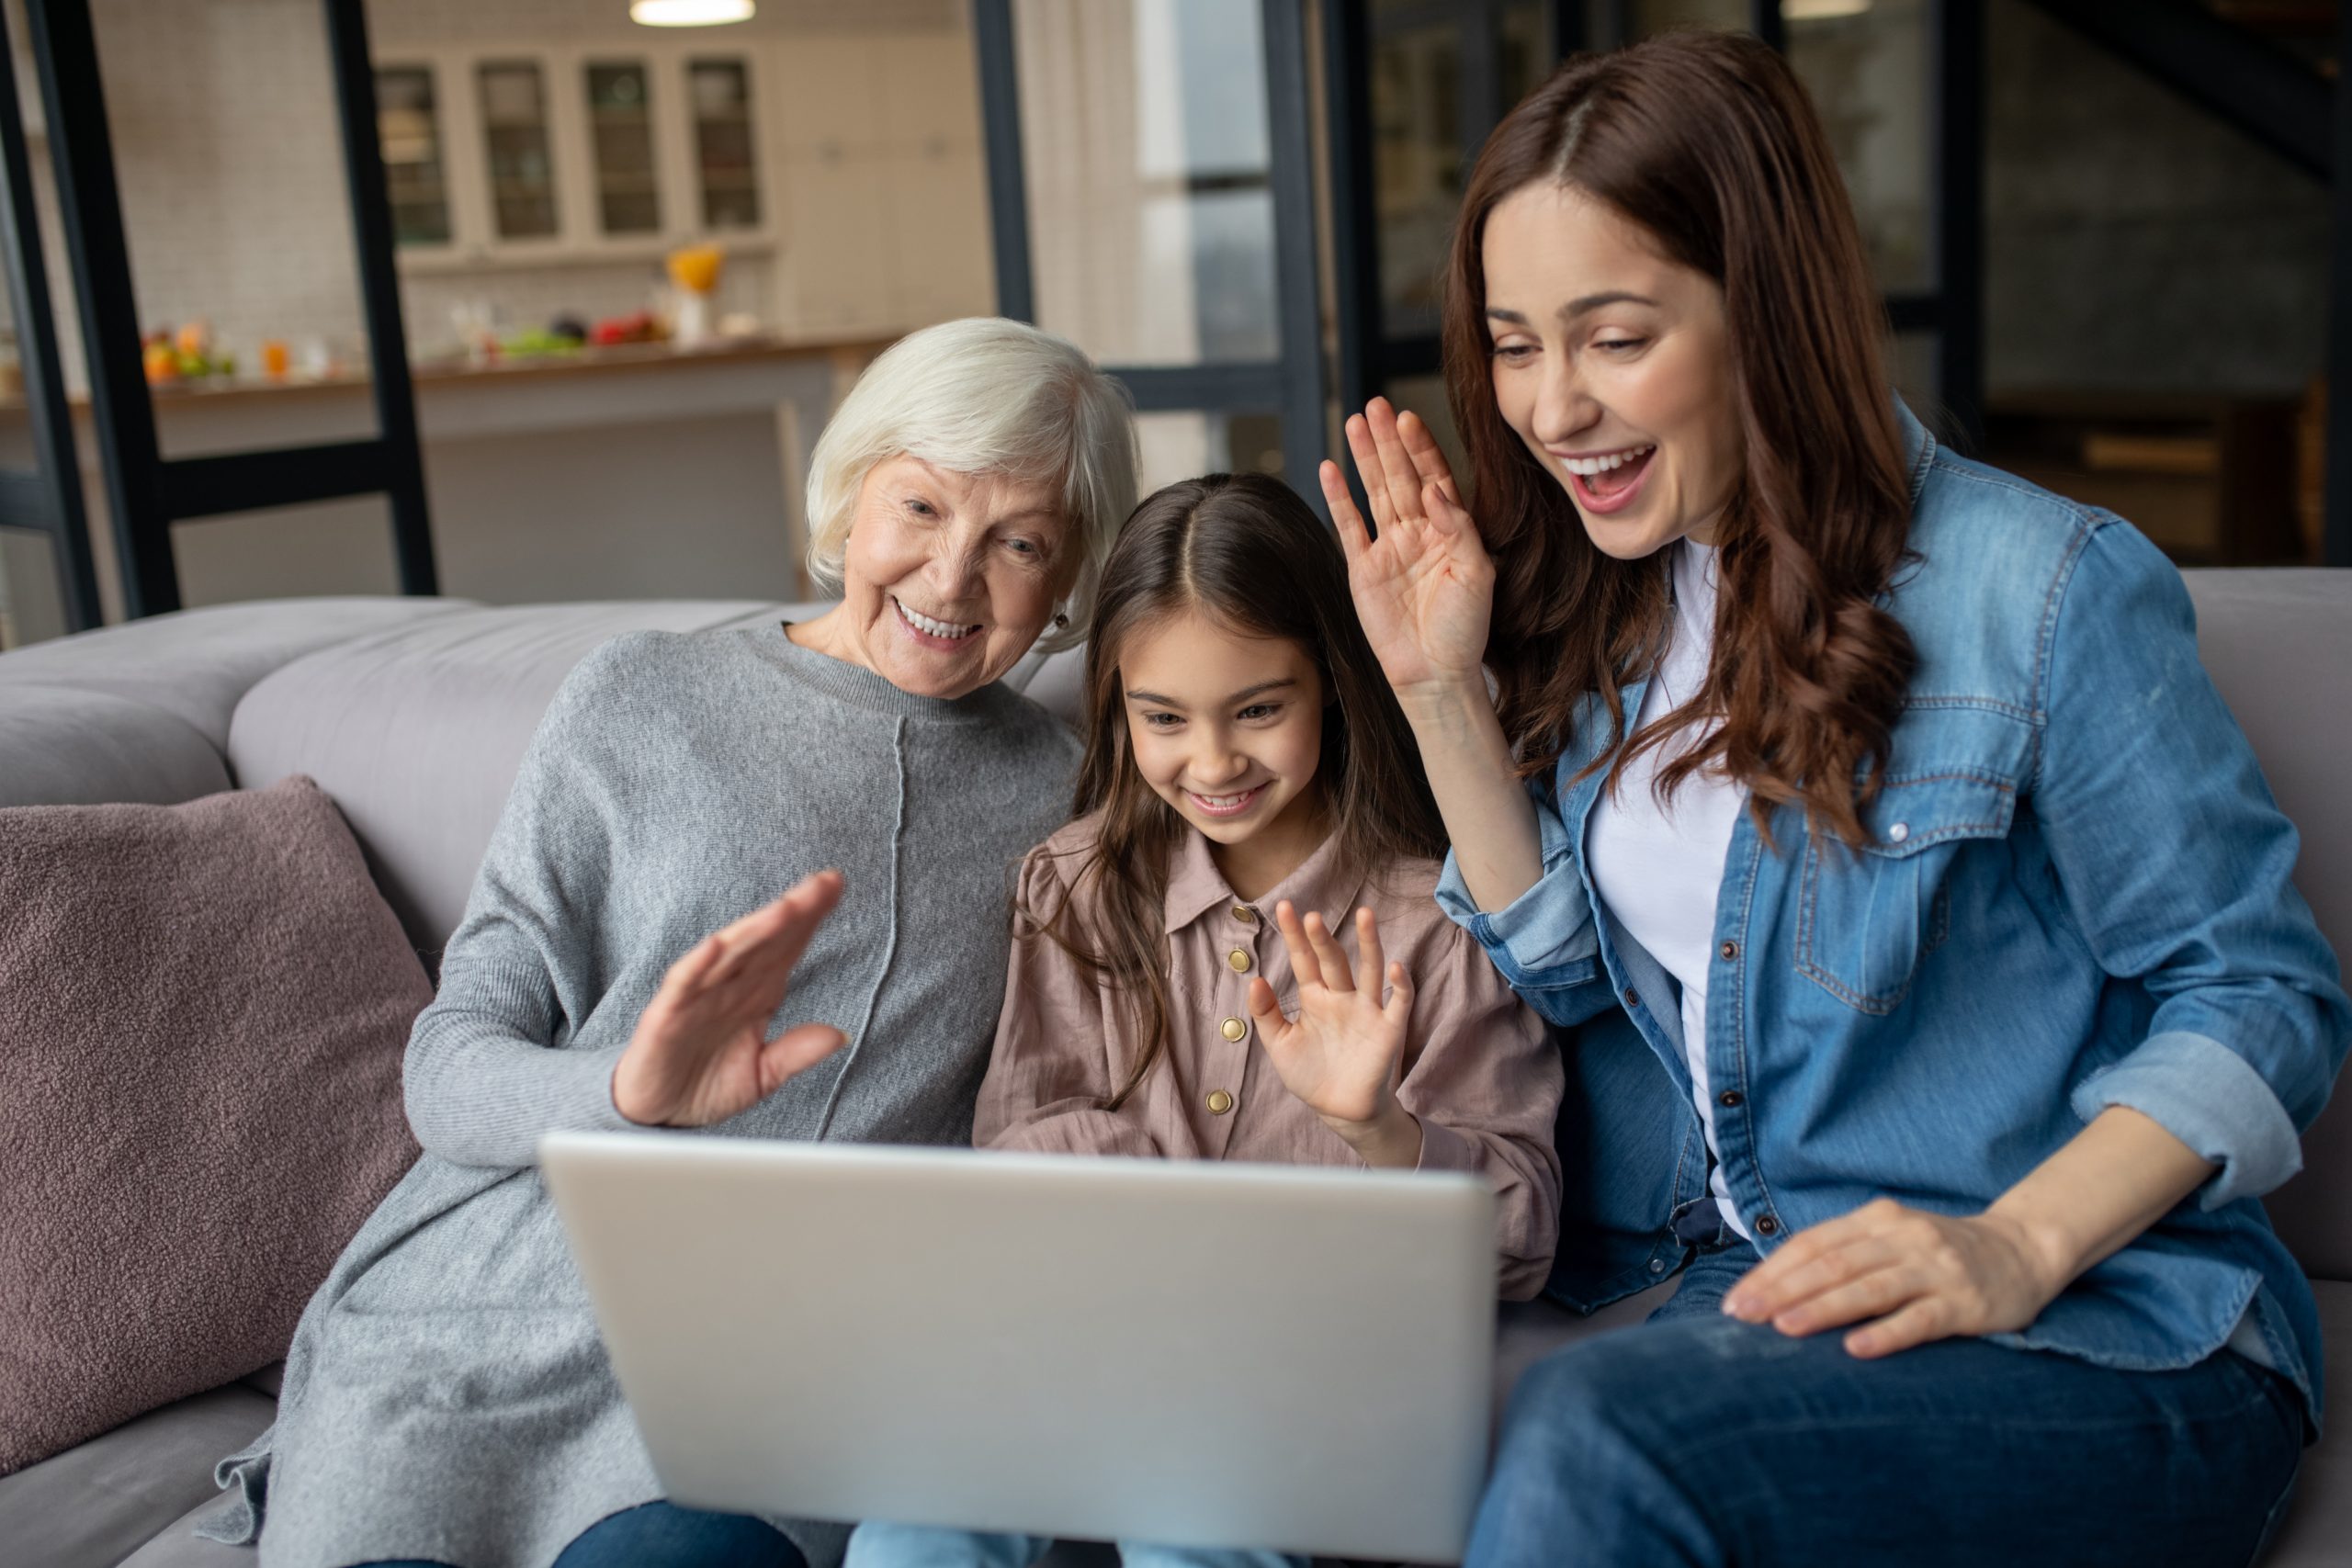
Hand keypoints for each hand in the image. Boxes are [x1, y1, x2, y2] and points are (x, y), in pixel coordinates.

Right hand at [611, 870, 849, 1127]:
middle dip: (794, 912)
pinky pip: (682, 985)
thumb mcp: (762, 1076)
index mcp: (754, 994)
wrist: (656, 1117)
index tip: (836, 887)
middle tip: (823, 884)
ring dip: (755, 930)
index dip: (810, 918)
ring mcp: (696, 998)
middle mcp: (728, 987)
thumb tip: (841, 1034)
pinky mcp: (665, 1017)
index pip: (786, 947)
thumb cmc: (704, 1086)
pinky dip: (698, 964)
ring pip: (728, 955)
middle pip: (764, 941)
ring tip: (785, 909)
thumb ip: (796, 1053)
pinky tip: (716, 945)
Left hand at [1247, 901, 1422, 1166]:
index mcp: (1314, 998)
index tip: (1283, 907)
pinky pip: (1399, 1002)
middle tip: (1311, 916)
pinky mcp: (1388, 1029)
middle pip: (1333, 960)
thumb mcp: (1279, 1045)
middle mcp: (1341, 997)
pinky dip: (1401, 985)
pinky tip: (1395, 966)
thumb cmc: (1310, 1075)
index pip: (1304, 960)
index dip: (1295, 936)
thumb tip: (1254, 980)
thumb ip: (1266, 1014)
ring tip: (1366, 914)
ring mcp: (1367, 1010)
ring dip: (1369, 943)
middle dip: (1323, 938)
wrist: (1340, 1111)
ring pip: (1369, 969)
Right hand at [1319, 397, 1494, 700]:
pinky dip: (1339, 498)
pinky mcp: (1363, 569)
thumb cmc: (1464, 628)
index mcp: (1450, 531)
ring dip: (1364, 458)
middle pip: (1400, 475)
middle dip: (1388, 441)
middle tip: (1376, 405)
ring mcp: (1388, 548)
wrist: (1434, 673)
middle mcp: (1418, 533)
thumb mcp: (1476, 574)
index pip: (1433, 477)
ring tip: (1355, 422)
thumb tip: (1435, 488)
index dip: (1421, 449)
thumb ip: (1458, 527)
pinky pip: (1349, 525)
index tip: (1408, 420)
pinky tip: (1330, 468)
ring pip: (1374, 492)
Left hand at [1719, 1198, 2069, 1358]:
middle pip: (1832, 1264)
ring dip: (1823, 1307)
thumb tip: (1774, 1288)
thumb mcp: (1890, 1239)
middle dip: (1782, 1290)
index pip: (1812, 1244)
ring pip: (1869, 1288)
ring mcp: (1935, 1268)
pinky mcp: (1964, 1302)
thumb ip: (1843, 1254)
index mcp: (1876, 1219)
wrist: (2021, 1250)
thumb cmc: (1938, 1253)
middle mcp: (1902, 1238)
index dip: (1772, 1272)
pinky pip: (1919, 1318)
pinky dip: (1885, 1333)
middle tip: (1743, 1317)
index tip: (1736, 1302)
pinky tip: (1855, 1349)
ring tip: (1784, 1327)